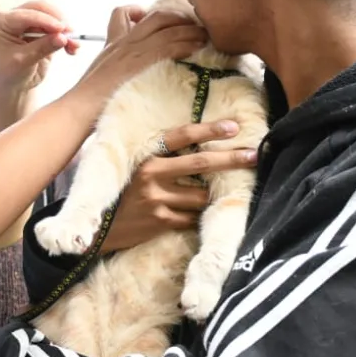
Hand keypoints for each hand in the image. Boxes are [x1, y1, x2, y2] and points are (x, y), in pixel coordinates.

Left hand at [0, 0, 79, 92]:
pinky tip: (72, 49)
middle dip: (57, 20)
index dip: (46, 20)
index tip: (61, 29)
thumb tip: (63, 37)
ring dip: (65, 30)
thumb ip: (42, 47)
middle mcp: (16, 17)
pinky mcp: (42, 31)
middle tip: (70, 33)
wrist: (12, 86)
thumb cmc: (9, 73)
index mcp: (3, 21)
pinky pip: (58, 30)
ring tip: (74, 45)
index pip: (27, 15)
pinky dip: (66, 37)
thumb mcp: (23, 61)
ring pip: (52, 17)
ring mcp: (30, 23)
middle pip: (41, 9)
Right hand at [67, 8, 206, 116]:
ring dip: (190, 31)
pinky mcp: (143, 62)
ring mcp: (134, 50)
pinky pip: (171, 46)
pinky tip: (198, 48)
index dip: (140, 10)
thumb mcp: (98, 76)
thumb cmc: (88, 100)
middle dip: (178, 18)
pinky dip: (188, 44)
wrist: (81, 107)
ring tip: (205, 36)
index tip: (151, 17)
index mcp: (112, 43)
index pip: (122, 13)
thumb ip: (113, 70)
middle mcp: (124, 41)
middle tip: (192, 26)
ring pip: (169, 29)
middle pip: (156, 16)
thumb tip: (126, 78)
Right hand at [103, 120, 258, 252]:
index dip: (208, 130)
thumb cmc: (124, 196)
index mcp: (146, 156)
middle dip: (231, 159)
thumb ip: (163, 160)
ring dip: (208, 198)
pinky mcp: (161, 221)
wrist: (101, 230)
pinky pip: (193, 217)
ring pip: (201, 196)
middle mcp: (151, 174)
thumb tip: (201, 148)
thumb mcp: (137, 171)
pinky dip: (197, 217)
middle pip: (201, 163)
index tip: (233, 126)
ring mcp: (157, 199)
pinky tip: (190, 217)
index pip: (181, 136)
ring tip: (200, 200)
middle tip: (254, 155)